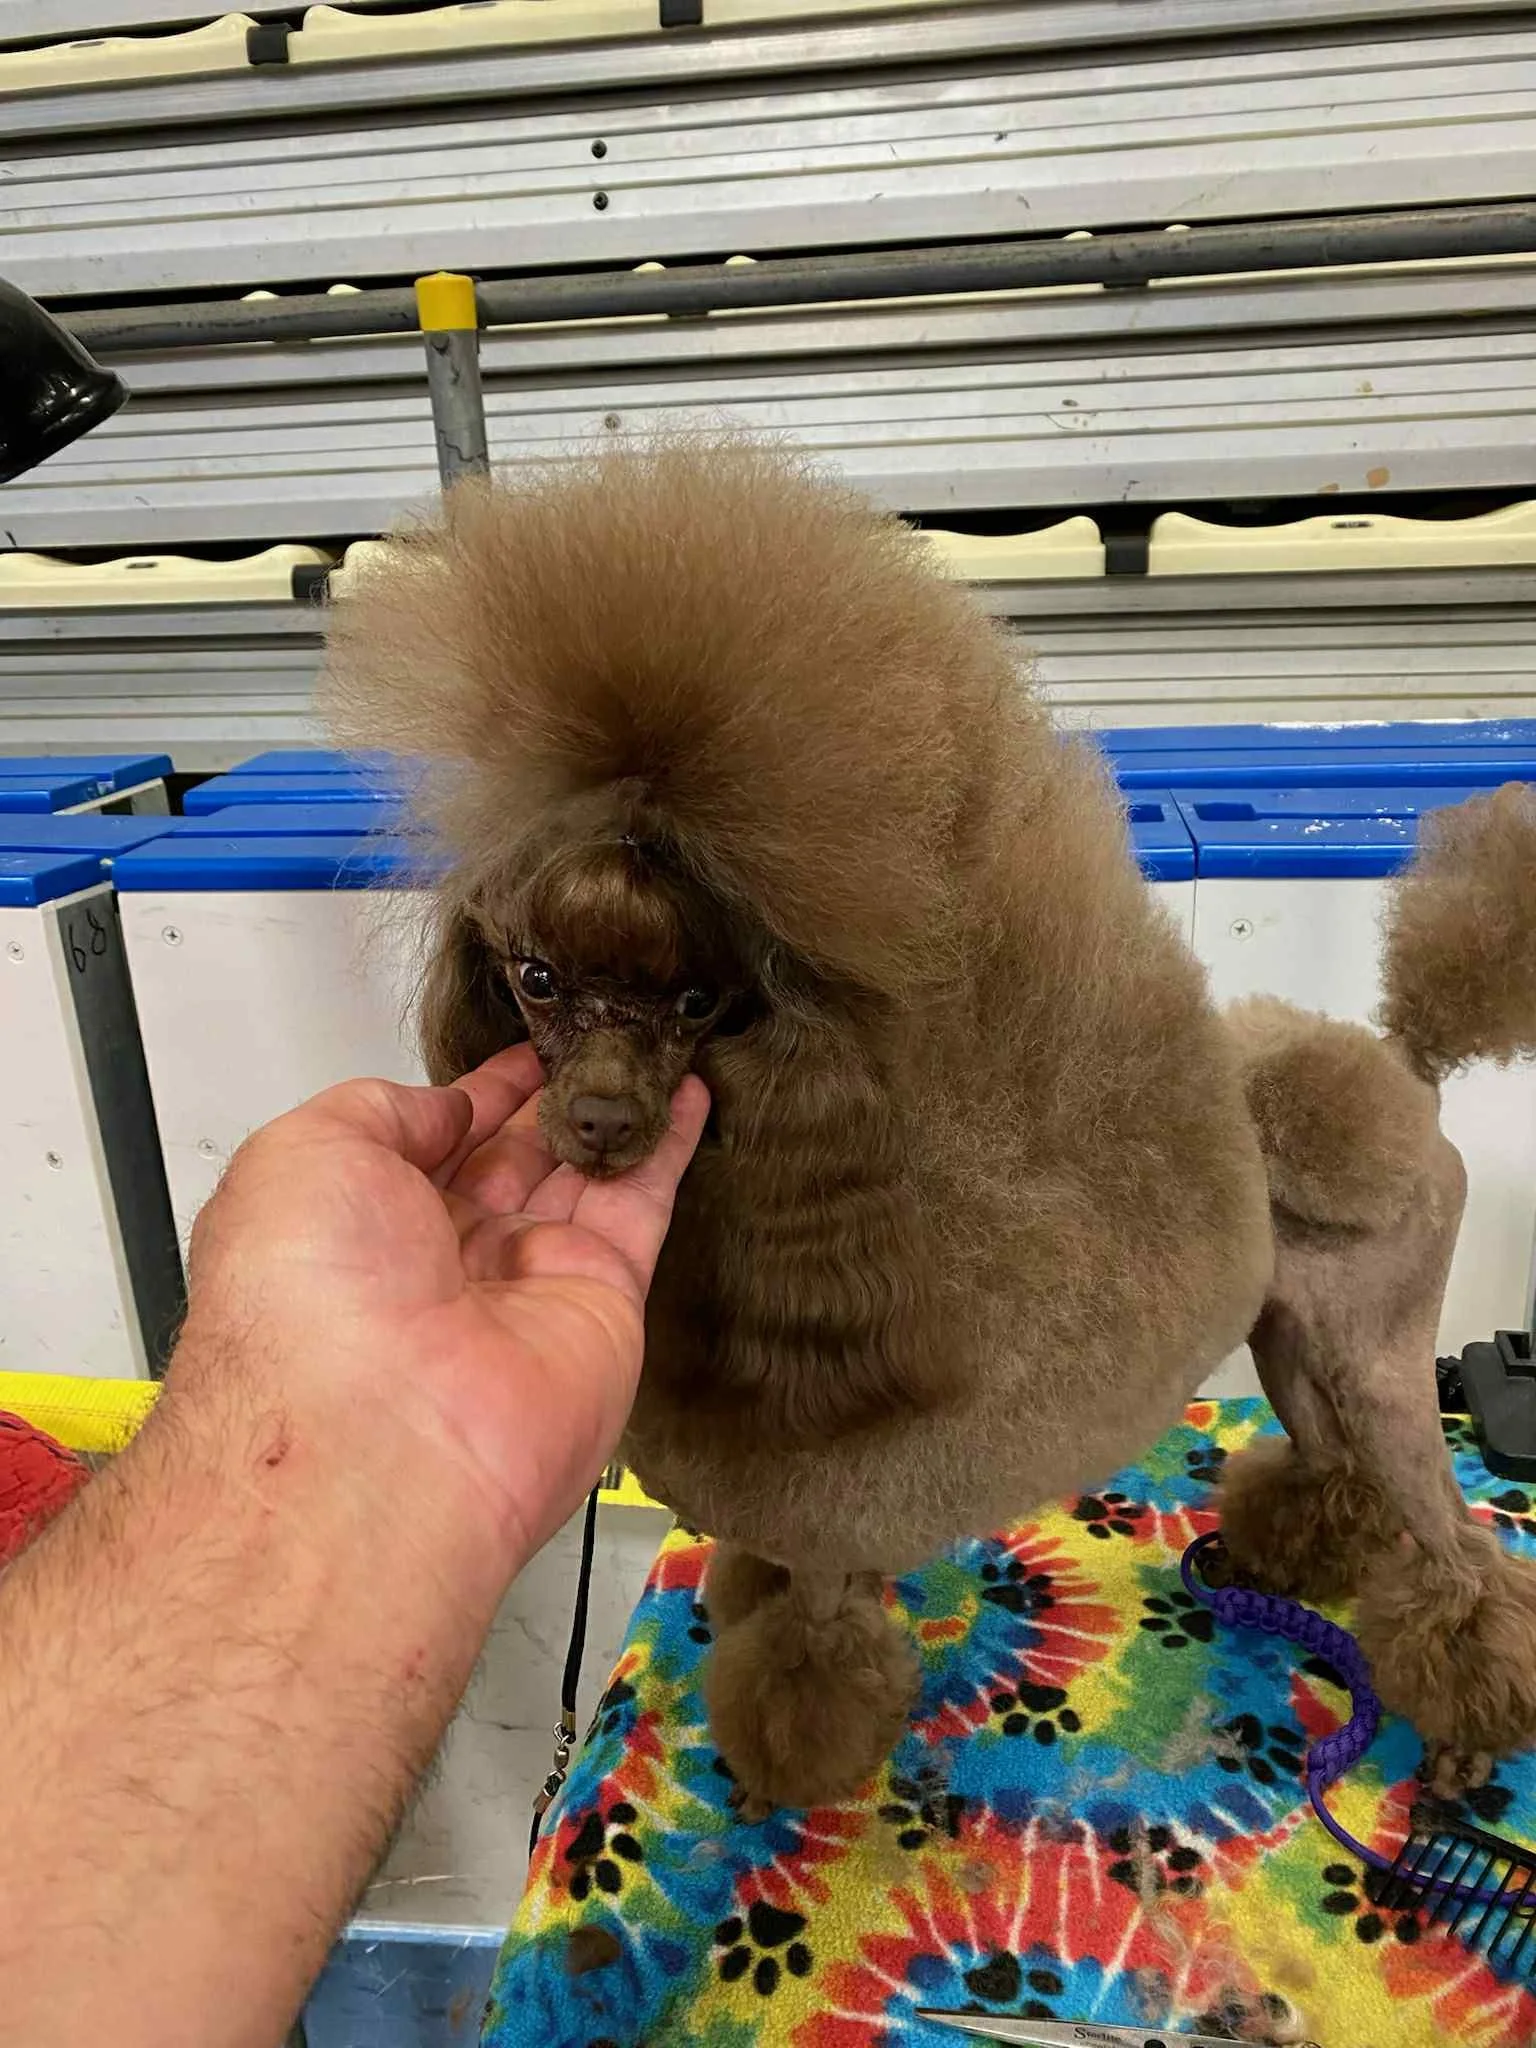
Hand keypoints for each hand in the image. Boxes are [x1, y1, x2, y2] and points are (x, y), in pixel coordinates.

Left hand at [178, 1046, 708, 1563]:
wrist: (381, 1438)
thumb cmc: (309, 1304)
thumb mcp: (305, 1154)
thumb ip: (383, 1110)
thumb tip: (450, 1108)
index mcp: (361, 1226)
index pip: (433, 1142)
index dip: (479, 1091)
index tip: (522, 1046)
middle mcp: (443, 1260)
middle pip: (513, 1159)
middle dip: (551, 1096)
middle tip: (598, 1034)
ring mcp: (526, 1282)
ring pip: (584, 1174)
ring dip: (616, 1107)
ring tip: (651, 1042)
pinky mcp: (602, 1302)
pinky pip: (642, 1207)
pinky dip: (669, 1148)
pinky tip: (689, 1093)